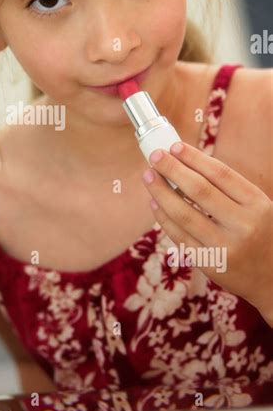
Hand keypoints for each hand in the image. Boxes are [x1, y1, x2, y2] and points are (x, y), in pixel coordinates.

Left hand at [141, 141, 272, 325]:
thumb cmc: (263, 235)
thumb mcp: (259, 209)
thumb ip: (230, 191)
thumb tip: (188, 165)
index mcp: (257, 204)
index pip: (221, 174)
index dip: (195, 158)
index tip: (175, 147)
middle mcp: (243, 224)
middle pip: (199, 190)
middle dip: (172, 170)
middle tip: (155, 157)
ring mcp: (225, 247)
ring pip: (184, 214)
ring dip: (161, 192)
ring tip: (149, 177)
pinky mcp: (210, 264)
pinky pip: (180, 237)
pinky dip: (164, 219)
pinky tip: (155, 204)